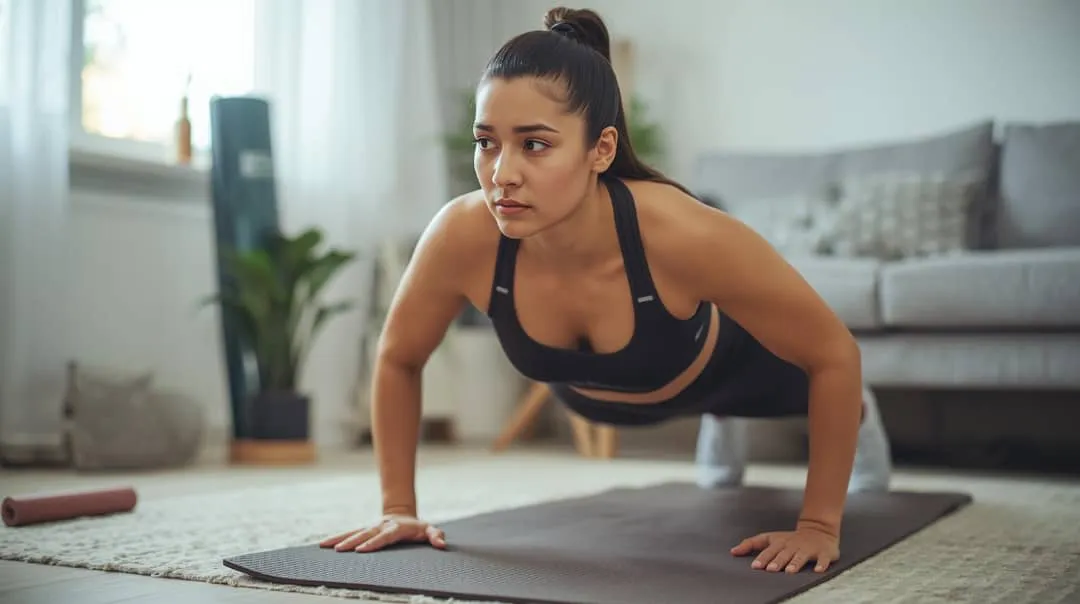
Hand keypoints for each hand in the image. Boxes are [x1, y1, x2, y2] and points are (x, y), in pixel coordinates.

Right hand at [319, 514, 446, 552]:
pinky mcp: (364, 529)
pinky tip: (323, 545)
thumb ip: (436, 536)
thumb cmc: (418, 528)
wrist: (403, 515)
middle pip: (365, 534)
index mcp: (396, 528)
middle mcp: (381, 526)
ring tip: (325, 546)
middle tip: (340, 550)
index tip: (362, 550)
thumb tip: (441, 544)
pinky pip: (349, 533)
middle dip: (352, 542)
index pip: (384, 536)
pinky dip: (336, 538)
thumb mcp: (430, 530)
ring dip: (340, 539)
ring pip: (354, 532)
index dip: (374, 543)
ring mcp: (371, 527)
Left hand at [730, 526, 838, 573]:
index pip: (769, 550)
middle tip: (771, 569)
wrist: (818, 529)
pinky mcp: (823, 553)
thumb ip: (751, 544)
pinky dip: (821, 565)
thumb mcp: (770, 538)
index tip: (755, 566)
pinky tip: (817, 570)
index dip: (762, 558)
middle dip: (777, 561)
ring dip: (795, 563)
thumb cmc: (789, 538)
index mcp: (780, 543)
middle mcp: (793, 546)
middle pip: (784, 554)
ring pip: (801, 556)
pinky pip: (823, 560)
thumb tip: (732, 551)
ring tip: (790, 571)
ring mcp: (808, 549)